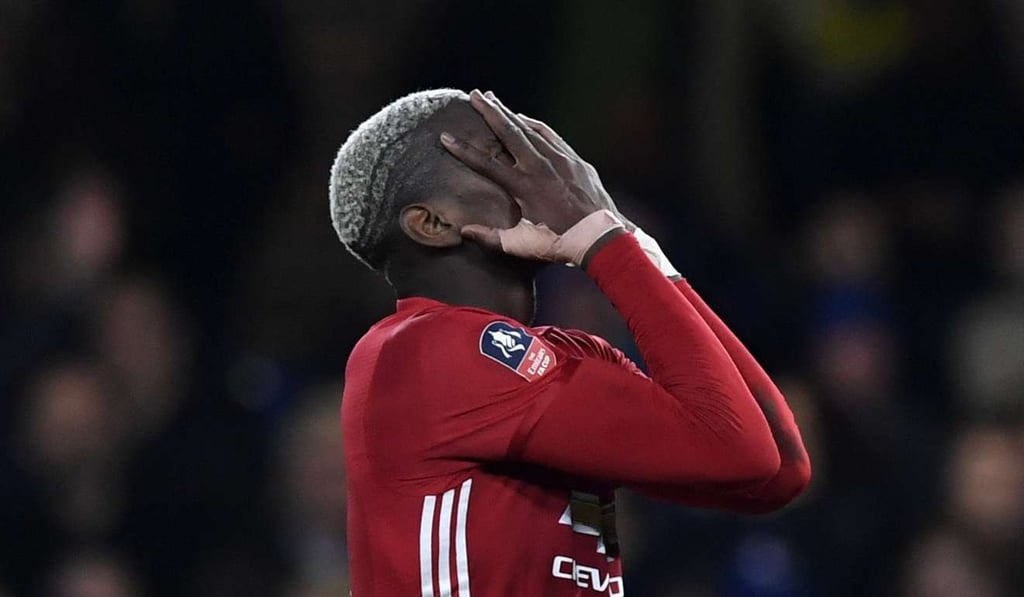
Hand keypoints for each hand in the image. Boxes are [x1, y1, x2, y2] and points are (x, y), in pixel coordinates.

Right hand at [440, 90, 617, 239]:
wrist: (603, 237)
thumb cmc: (561, 244)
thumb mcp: (523, 245)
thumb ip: (492, 238)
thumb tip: (464, 231)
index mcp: (525, 188)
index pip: (487, 164)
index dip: (464, 150)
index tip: (446, 136)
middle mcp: (542, 167)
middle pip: (510, 133)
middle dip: (490, 112)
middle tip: (474, 94)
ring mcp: (561, 160)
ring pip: (531, 129)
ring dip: (511, 113)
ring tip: (495, 99)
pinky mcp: (576, 160)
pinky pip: (551, 136)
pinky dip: (535, 125)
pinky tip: (526, 120)